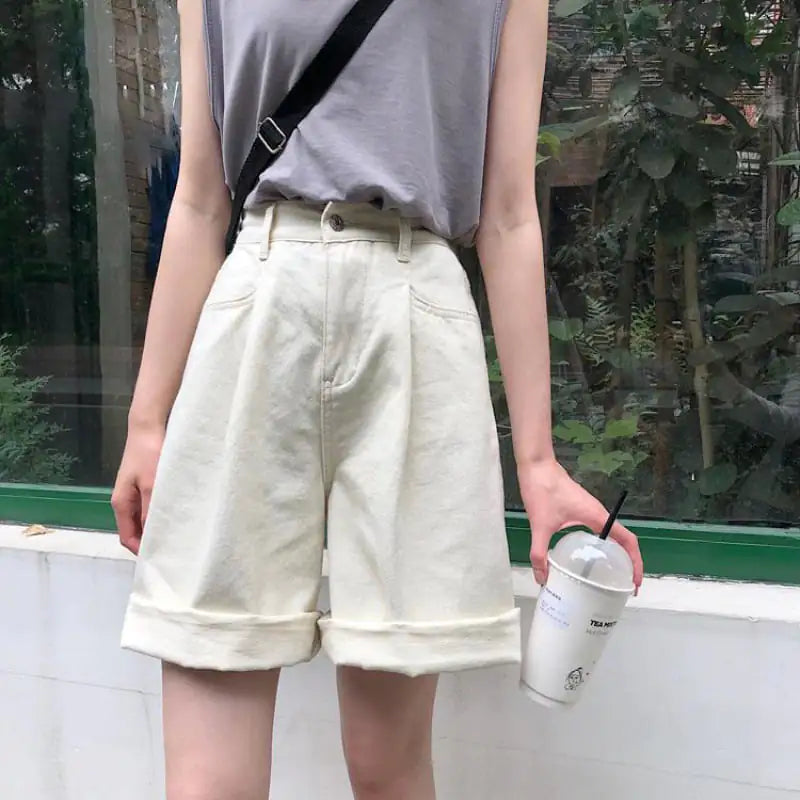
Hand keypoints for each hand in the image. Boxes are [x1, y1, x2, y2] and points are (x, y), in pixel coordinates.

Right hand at [111, 421, 164, 554]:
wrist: (148, 428)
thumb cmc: (149, 455)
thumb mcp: (152, 485)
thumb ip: (151, 510)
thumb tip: (154, 536)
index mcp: (121, 504)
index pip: (127, 538)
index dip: (141, 550)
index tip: (160, 559)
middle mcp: (125, 502)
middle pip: (135, 530)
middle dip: (150, 542)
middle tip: (173, 551)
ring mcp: (135, 493)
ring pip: (144, 519)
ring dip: (157, 528)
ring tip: (177, 537)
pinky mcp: (145, 485)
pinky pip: (151, 507)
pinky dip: (160, 515)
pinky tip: (177, 516)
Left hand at [518, 459, 643, 591]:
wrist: (536, 465)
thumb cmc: (542, 491)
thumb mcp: (539, 526)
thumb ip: (539, 554)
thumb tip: (542, 579)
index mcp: (597, 517)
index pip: (627, 541)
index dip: (636, 562)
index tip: (635, 582)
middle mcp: (598, 513)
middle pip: (623, 540)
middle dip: (628, 562)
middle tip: (624, 585)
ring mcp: (590, 510)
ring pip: (611, 534)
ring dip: (616, 553)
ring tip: (610, 575)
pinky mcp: (580, 508)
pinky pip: (598, 529)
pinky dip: (601, 544)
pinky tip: (587, 555)